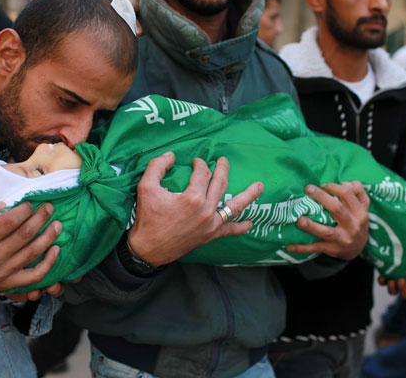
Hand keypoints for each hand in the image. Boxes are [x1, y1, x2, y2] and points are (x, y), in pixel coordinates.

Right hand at [0, 196, 61, 303]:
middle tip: (49, 208)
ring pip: (32, 253)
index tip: (31, 203)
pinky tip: (55, 250)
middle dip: (41, 218)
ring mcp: (1, 273)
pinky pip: (34, 276)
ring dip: (49, 237)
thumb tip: (2, 204)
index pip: (10, 222)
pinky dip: (48, 264)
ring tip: (57, 225)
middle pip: (25, 235)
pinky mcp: (7, 284)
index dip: (25, 210)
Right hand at [128, 152, 263, 266]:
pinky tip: (250, 223)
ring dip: (248, 195)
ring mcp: (211, 224)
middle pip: (221, 184)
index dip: (200, 164)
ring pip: (234, 207)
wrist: (148, 249)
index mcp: (192, 198)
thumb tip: (171, 155)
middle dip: (223, 169)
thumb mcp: (146, 187)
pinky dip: (241, 227)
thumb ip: (157, 166)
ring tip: (259, 186)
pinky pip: (230, 230)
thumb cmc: (147, 218)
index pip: (202, 173)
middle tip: (224, 161)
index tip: (195, 162)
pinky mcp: (210, 236)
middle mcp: (206, 210)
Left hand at [286, 181, 368, 259]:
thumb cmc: (356, 222)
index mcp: (360, 213)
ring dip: (311, 225)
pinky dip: (302, 248)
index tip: (322, 185)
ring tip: (298, 219)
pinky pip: (315, 248)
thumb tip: (344, 182)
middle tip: (308, 189)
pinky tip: (289, 246)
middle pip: (337, 208)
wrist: (358, 249)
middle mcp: (352, 226)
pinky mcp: (331, 249)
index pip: (347, 194)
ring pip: (326, 231)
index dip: (333, 186)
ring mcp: (342, 239)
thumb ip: (357, 191)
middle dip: (321, 197)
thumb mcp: (363, 207)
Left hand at [377, 273, 405, 297]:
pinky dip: (382, 281)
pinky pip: (382, 283)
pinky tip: (382, 276)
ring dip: (392, 288)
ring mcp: (395, 283)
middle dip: (402, 288)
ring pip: (392, 292)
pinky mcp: (385, 278)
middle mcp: (405, 286)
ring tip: (391, 281)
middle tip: (401, 279)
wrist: (403, 252)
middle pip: (404, 294)